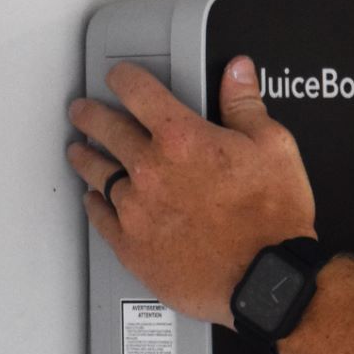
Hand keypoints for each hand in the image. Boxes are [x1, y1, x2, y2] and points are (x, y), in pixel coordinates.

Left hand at [66, 57, 316, 324]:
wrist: (264, 279)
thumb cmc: (272, 219)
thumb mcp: (273, 148)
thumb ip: (246, 105)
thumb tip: (237, 74)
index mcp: (182, 137)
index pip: (136, 90)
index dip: (123, 77)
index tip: (119, 78)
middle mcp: (150, 169)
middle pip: (105, 127)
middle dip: (91, 114)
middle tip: (83, 111)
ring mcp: (136, 209)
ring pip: (96, 171)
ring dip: (85, 156)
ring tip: (80, 151)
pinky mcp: (131, 246)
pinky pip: (100, 216)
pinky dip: (95, 203)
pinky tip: (94, 199)